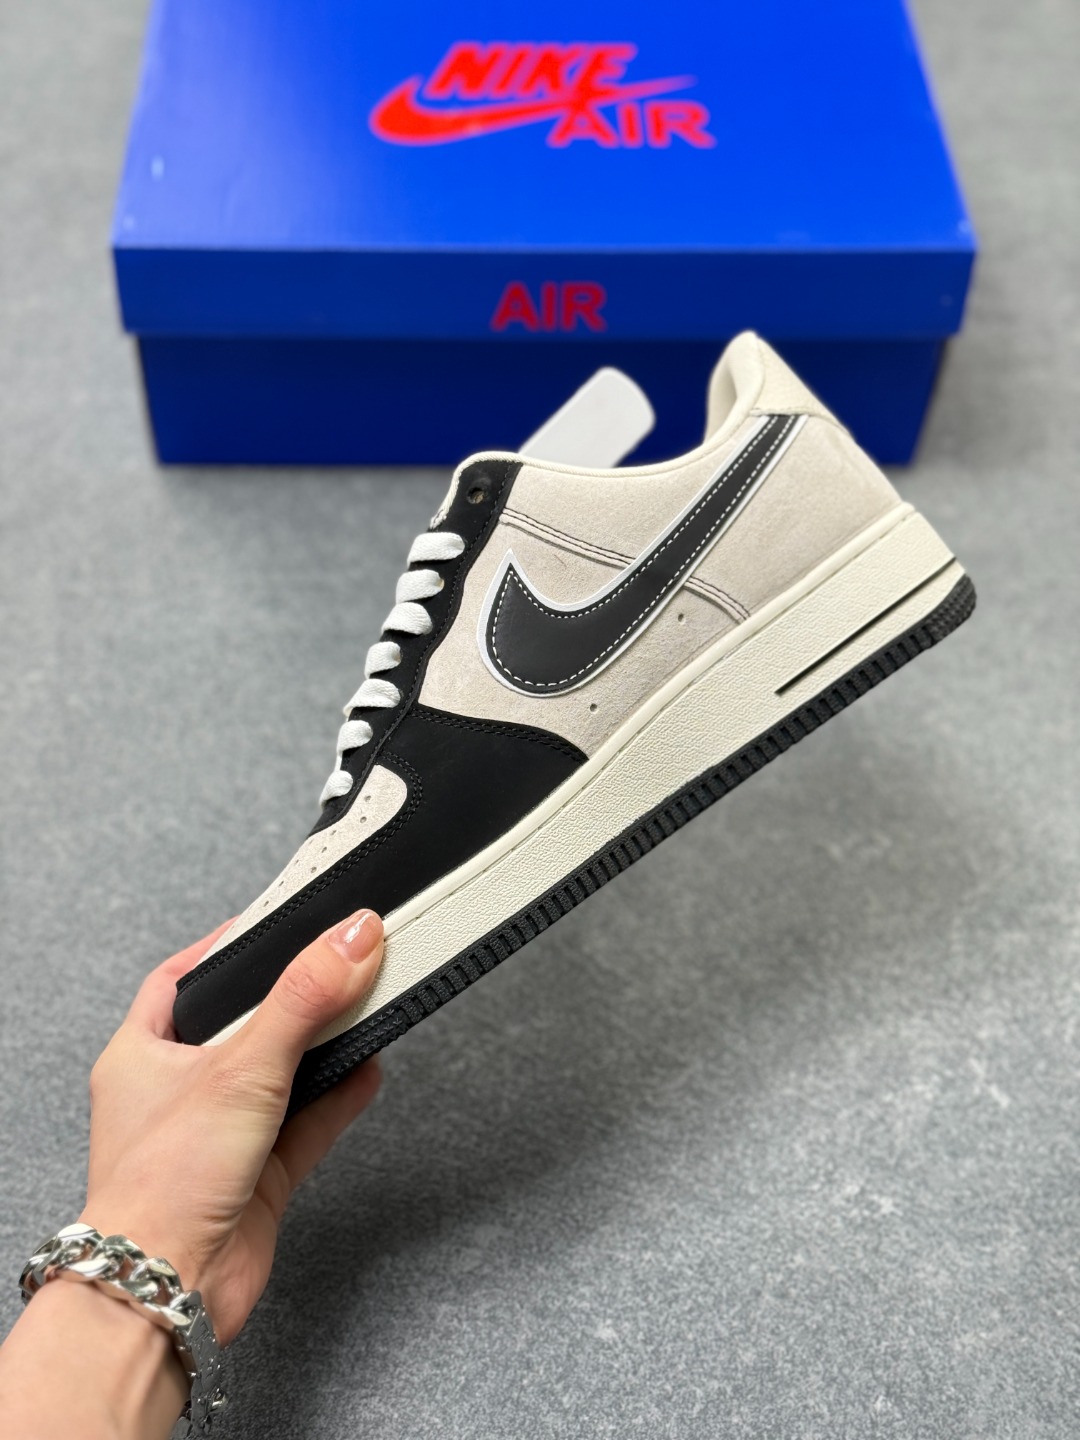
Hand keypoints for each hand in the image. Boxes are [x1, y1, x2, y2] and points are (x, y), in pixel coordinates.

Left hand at [78, 908, 383, 1344]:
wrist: (168, 1293)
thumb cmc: (161, 1184)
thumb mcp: (240, 1067)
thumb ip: (302, 998)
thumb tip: (352, 936)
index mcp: (143, 1053)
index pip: (184, 979)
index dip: (228, 948)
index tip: (276, 921)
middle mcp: (179, 1091)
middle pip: (245, 1023)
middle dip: (293, 995)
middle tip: (339, 959)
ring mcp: (221, 1135)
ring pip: (283, 1073)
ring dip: (324, 1045)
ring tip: (366, 1002)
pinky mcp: (258, 1176)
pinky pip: (308, 1122)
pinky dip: (341, 1096)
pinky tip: (369, 1068)